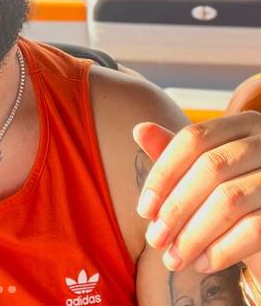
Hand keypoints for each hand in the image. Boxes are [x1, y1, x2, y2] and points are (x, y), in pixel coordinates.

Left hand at [134, 112, 260, 274]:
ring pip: (230, 200)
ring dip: (194, 234)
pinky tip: (202, 264)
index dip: (163, 174)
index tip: (144, 210)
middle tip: (155, 240)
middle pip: (210, 168)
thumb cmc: (228, 193)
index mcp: (240, 125)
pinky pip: (255, 228)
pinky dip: (223, 249)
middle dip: (175, 209)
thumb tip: (139, 129)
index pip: (192, 139)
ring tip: (173, 258)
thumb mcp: (198, 171)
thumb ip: (172, 152)